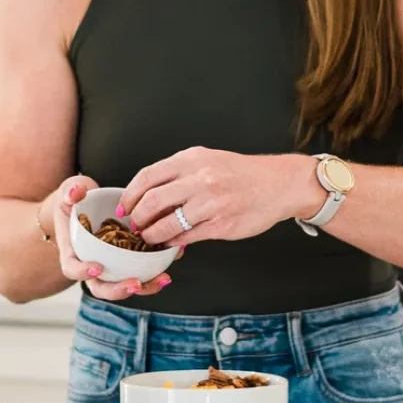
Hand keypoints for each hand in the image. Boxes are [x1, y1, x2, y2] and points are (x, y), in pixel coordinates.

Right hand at [52, 175, 171, 300]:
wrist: (89, 204)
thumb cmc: (76, 200)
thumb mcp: (69, 192)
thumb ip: (71, 191)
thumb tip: (76, 192)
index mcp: (74, 252)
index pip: (72, 269)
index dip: (83, 272)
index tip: (98, 268)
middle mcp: (93, 265)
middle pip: (102, 287)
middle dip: (119, 290)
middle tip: (136, 284)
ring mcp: (113, 265)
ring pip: (126, 285)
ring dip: (146, 286)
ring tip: (164, 278)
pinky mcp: (131, 259)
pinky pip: (144, 269)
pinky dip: (159, 267)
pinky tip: (175, 255)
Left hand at [118, 148, 315, 249]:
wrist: (277, 184)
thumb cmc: (240, 173)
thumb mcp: (207, 160)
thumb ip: (179, 174)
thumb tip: (148, 194)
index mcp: (191, 160)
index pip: (148, 177)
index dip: (130, 195)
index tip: (125, 207)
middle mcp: (199, 179)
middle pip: (152, 202)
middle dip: (137, 218)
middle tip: (135, 225)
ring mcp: (210, 204)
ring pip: (167, 224)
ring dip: (152, 234)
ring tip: (150, 237)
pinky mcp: (220, 225)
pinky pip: (187, 237)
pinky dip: (174, 242)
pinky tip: (172, 242)